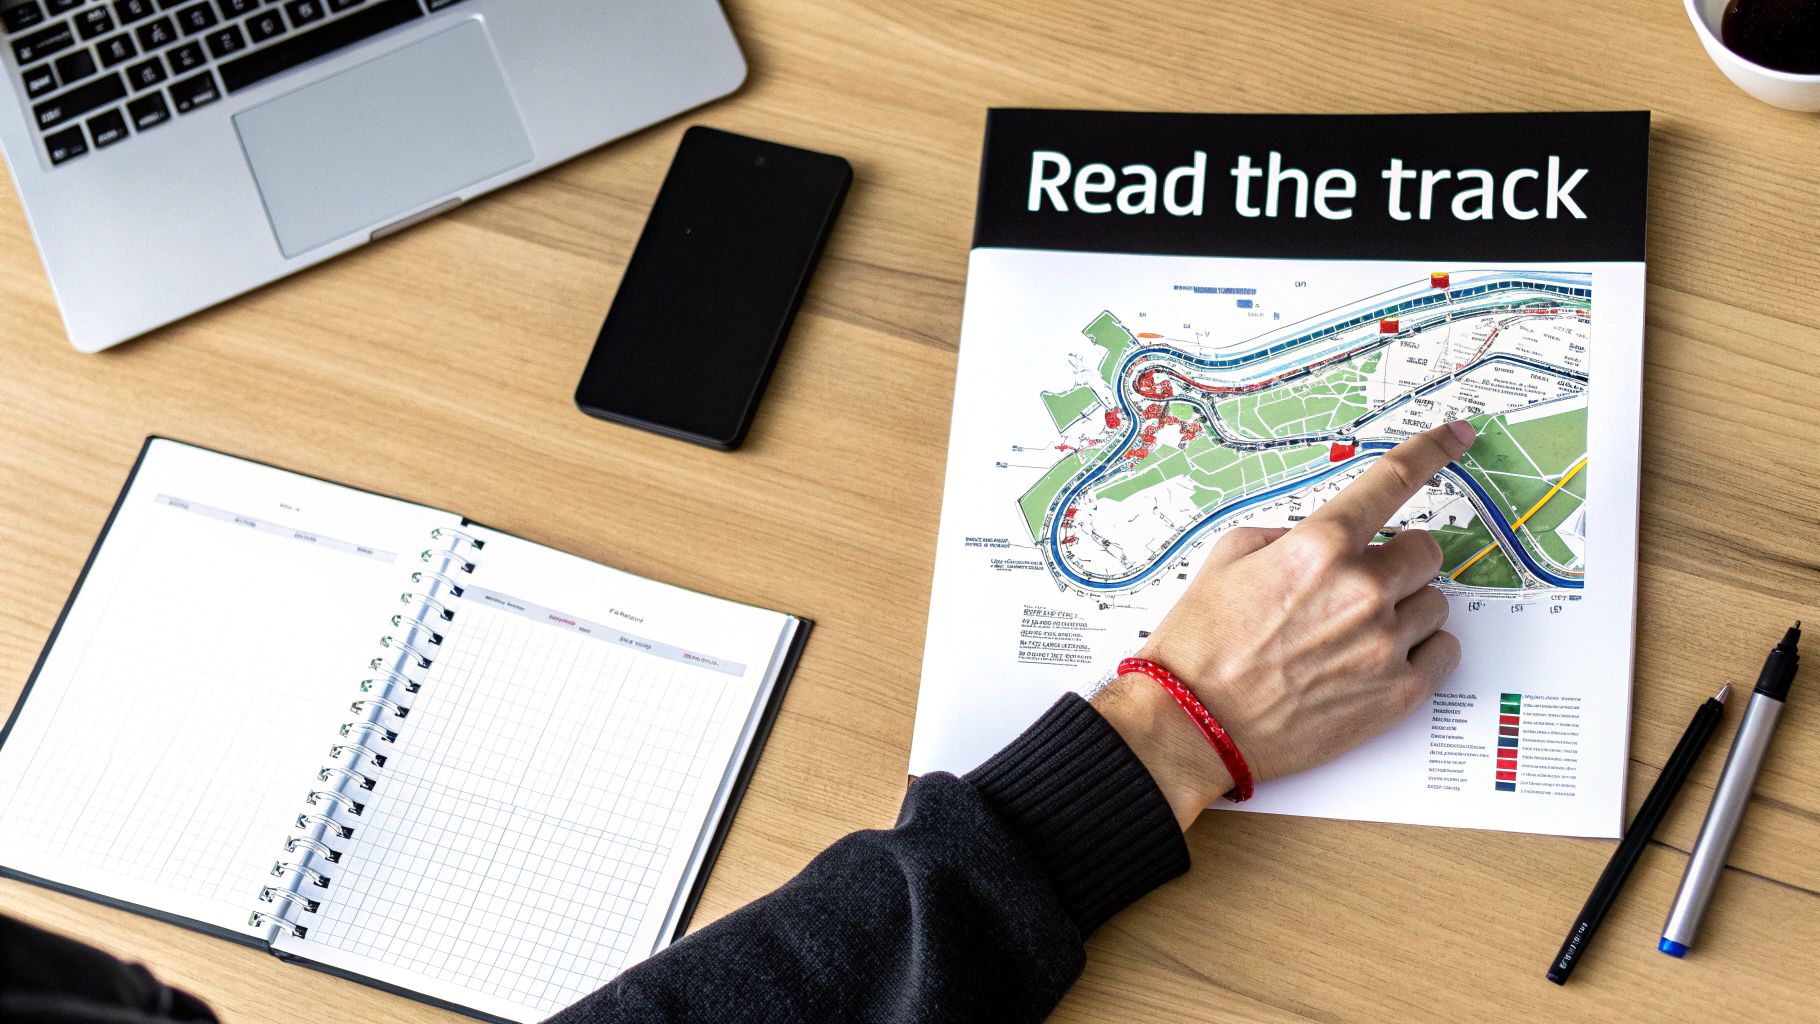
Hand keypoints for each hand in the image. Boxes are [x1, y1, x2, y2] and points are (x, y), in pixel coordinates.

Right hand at [1093, 420, 1474, 825]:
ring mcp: (1384, 644)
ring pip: (1436, 604)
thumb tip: (1334, 536)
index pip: (1394, 480)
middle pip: (1427, 552)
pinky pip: (1444, 652)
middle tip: (1360, 586)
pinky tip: (1379, 658)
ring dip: (1406, 609)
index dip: (1432, 450)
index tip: (1456, 436)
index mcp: (1320, 548)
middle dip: (1398, 562)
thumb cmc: (1203, 645)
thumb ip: (1291, 533)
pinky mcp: (1397, 694)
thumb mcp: (1228, 559)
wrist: (1194, 724)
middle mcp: (1361, 590)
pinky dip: (1420, 651)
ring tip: (1355, 632)